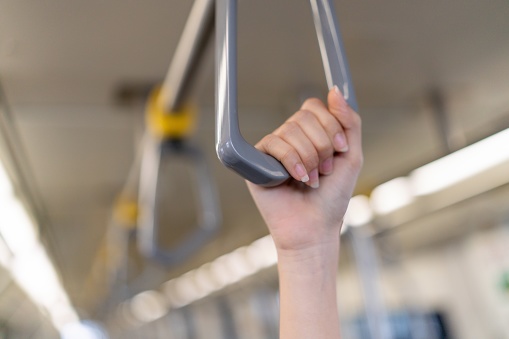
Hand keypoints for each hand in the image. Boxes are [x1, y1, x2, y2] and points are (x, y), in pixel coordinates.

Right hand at [247, 86, 362, 253]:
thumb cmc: (332, 197)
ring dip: (309, 158)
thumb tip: (335, 90)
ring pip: (291, 130)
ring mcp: (273, 148)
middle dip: (322, 146)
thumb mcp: (351, 155)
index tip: (340, 150)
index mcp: (311, 133)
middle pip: (304, 117)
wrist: (314, 227)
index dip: (331, 125)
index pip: (316, 107)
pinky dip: (291, 162)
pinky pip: (274, 144)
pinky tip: (294, 179)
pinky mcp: (257, 160)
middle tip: (324, 171)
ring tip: (310, 179)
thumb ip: (349, 121)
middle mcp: (290, 137)